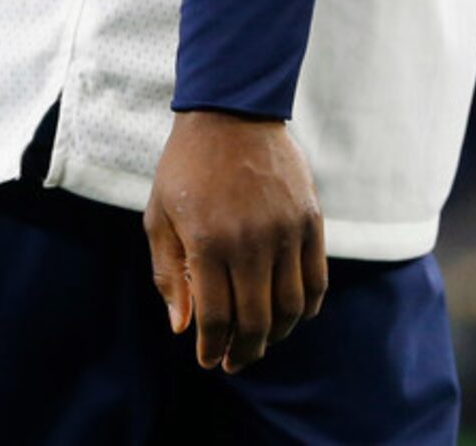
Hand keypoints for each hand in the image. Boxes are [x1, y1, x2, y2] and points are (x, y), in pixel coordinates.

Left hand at [143, 110, 325, 373]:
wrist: (229, 113)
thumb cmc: (186, 166)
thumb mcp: (159, 215)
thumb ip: (168, 273)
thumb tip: (181, 327)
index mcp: (207, 241)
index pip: (216, 317)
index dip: (212, 347)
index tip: (208, 360)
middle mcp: (250, 241)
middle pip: (255, 321)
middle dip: (243, 352)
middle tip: (234, 363)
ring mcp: (284, 231)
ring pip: (290, 308)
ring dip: (275, 335)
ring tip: (260, 342)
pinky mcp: (310, 220)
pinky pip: (316, 281)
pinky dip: (306, 308)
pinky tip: (291, 316)